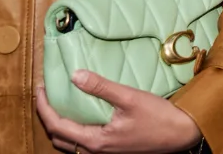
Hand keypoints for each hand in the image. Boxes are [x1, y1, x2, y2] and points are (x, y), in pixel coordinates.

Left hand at [36, 70, 203, 152]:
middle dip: (47, 116)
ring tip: (60, 102)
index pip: (56, 125)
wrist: (182, 134)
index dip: (43, 106)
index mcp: (95, 140)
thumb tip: (75, 76)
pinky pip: (81, 144)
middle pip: (58, 137)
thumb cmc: (159, 117)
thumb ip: (101, 87)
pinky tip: (81, 114)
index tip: (40, 88)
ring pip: (69, 144)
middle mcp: (95, 151)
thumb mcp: (130, 98)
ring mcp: (103, 153)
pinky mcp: (111, 150)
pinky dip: (73, 130)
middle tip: (46, 94)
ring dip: (59, 125)